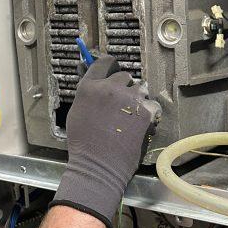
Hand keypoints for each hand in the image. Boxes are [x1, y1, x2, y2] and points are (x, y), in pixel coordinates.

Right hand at [51, 56, 159, 227]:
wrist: (99, 165)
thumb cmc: (83, 143)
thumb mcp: (77, 112)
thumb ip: (88, 94)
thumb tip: (95, 83)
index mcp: (90, 86)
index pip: (104, 62)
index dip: (110, 65)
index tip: (113, 70)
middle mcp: (110, 88)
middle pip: (124, 76)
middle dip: (124, 87)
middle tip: (120, 104)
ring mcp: (129, 99)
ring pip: (139, 90)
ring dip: (136, 99)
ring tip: (130, 117)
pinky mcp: (145, 111)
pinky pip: (150, 104)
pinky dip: (147, 113)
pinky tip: (139, 125)